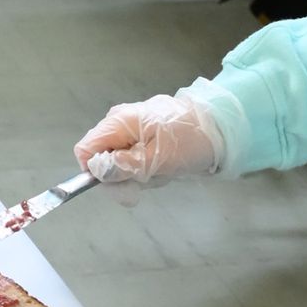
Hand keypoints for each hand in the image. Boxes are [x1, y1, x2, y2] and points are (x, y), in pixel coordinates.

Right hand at [74, 89, 225, 184]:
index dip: (94, 172)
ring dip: (140, 175)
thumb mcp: (157, 159)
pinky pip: (136, 159)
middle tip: (148, 182)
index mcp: (118, 122)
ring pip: (120, 163)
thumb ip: (124, 166)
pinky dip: (149, 168)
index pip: (84, 150)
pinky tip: (167, 167)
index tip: (118, 184)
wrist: (222, 127)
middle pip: (102, 159)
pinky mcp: (146, 136)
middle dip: (122, 177)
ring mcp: (133, 129)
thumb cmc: (190, 141)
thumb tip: (95, 170)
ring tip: (165, 171)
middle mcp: (120, 123)